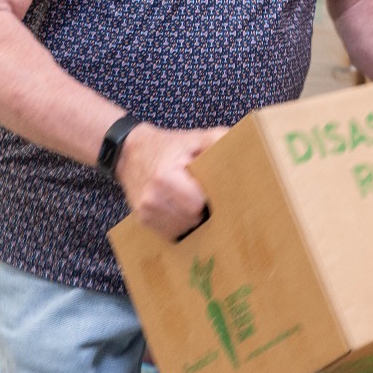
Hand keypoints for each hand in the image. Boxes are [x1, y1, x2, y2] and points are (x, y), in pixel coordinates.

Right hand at [115, 122, 224, 239]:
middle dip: (201, 210)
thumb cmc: (167, 147)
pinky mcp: (142, 220)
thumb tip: (242, 144)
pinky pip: (170, 234)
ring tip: (189, 201)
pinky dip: (178, 225)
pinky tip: (179, 209)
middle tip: (202, 195)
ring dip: (190, 219)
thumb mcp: (193, 138)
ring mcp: (145, 211)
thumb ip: (217, 140)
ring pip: (182, 229)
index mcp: (165, 177)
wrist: (129, 153)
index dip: (208, 198)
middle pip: (192, 219)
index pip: (197, 204)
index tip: (211, 189)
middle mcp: (151, 197)